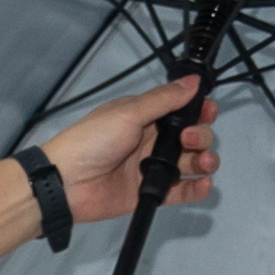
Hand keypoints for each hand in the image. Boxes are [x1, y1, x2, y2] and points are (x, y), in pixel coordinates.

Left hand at [43, 75, 219, 226]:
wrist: (66, 182)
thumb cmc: (93, 140)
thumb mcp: (128, 113)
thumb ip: (164, 100)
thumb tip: (193, 81)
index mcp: (146, 116)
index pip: (181, 110)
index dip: (198, 110)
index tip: (208, 110)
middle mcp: (152, 140)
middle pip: (192, 137)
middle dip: (201, 135)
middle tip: (189, 139)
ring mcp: (153, 167)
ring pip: (191, 164)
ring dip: (205, 161)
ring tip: (204, 163)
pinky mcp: (152, 192)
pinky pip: (181, 191)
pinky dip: (196, 189)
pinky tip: (204, 185)